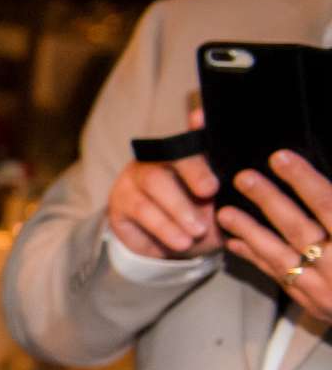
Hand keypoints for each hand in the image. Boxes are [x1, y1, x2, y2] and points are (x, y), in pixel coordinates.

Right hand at [106, 111, 222, 260]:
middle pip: (173, 157)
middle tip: (210, 191)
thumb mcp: (220, 210)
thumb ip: (231, 197)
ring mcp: (135, 179)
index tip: (202, 118)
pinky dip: (164, 227)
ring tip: (198, 231)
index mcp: (188, 158)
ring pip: (154, 182)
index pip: (193, 138)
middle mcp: (159, 161)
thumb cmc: (199, 221)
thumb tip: (249, 188)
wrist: (168, 250)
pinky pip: (141, 209)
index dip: (196, 127)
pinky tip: (181, 242)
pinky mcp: (120, 202)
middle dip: (194, 172)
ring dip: (179, 208)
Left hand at [222, 149, 331, 319]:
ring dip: (251, 233)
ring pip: (281, 258)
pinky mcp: (314, 305)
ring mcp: (326, 291)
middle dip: (269, 202)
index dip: (304, 181)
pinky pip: (280, 278)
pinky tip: (237, 243)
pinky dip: (257, 260)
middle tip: (243, 177)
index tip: (280, 158)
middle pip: (299, 230)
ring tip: (225, 213)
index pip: (328, 206)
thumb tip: (320, 178)